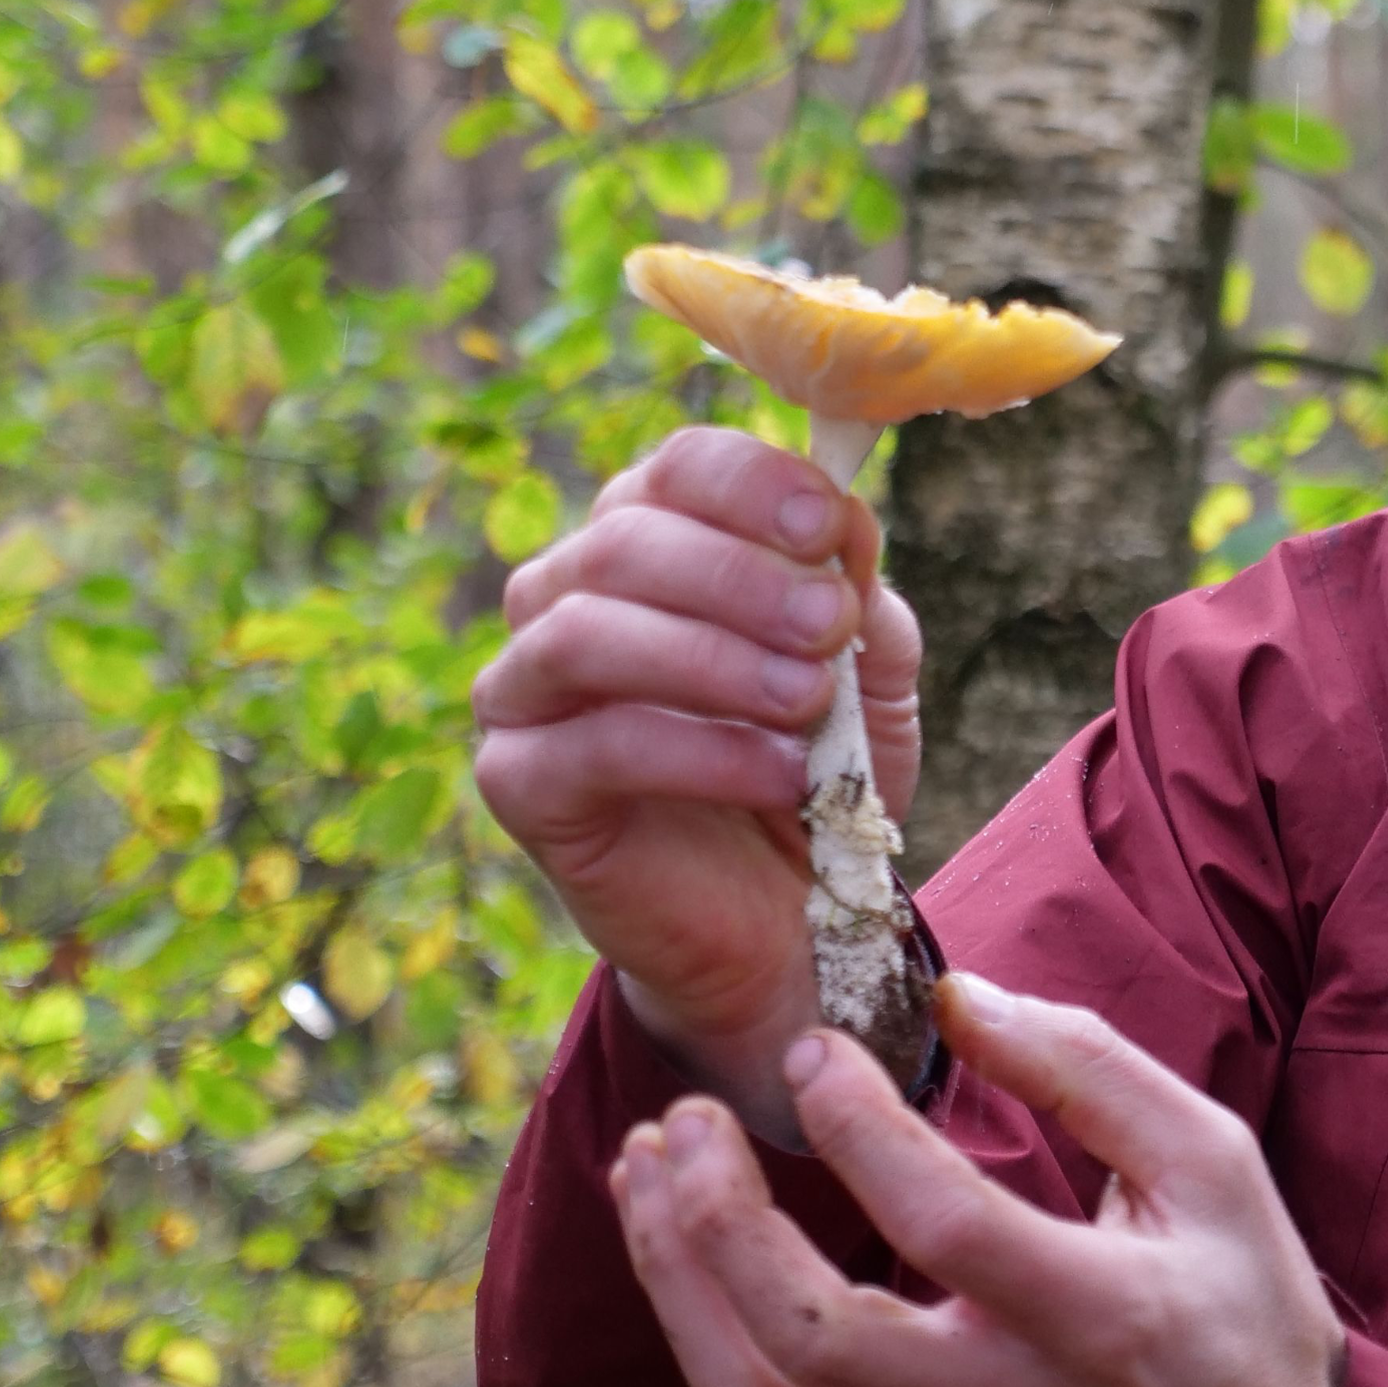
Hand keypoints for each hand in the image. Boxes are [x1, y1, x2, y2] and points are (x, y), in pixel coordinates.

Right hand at [473, 427, 924, 1126]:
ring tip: (809, 697)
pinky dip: (701, 752)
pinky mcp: (519, 783)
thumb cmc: (814, 768)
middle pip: (624, 539)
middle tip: (831, 627)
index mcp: (648, 538)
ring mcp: (525, 688)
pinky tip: (783, 774)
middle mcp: (565, 596)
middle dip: (743, 577)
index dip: (751, 484)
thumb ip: (860, 599)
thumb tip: (844, 524)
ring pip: (584, 632)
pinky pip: (591, 747)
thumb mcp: (868, 676)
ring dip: (712, 657)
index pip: (677, 468)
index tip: (829, 527)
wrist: (787, 917)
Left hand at [610, 974, 1344, 1386]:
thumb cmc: (1240, 1301)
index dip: (860, 1129)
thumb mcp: (1209, 1161)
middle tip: (689, 1115)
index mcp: (1098, 1315)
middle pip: (813, 1336)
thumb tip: (958, 994)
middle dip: (720, 1220)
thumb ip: (1087, 1068)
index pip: (944, 1225)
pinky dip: (702, 1325)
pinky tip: (684, 1241)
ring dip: (677, 1276)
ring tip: (646, 1166)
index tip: (815, 1049)